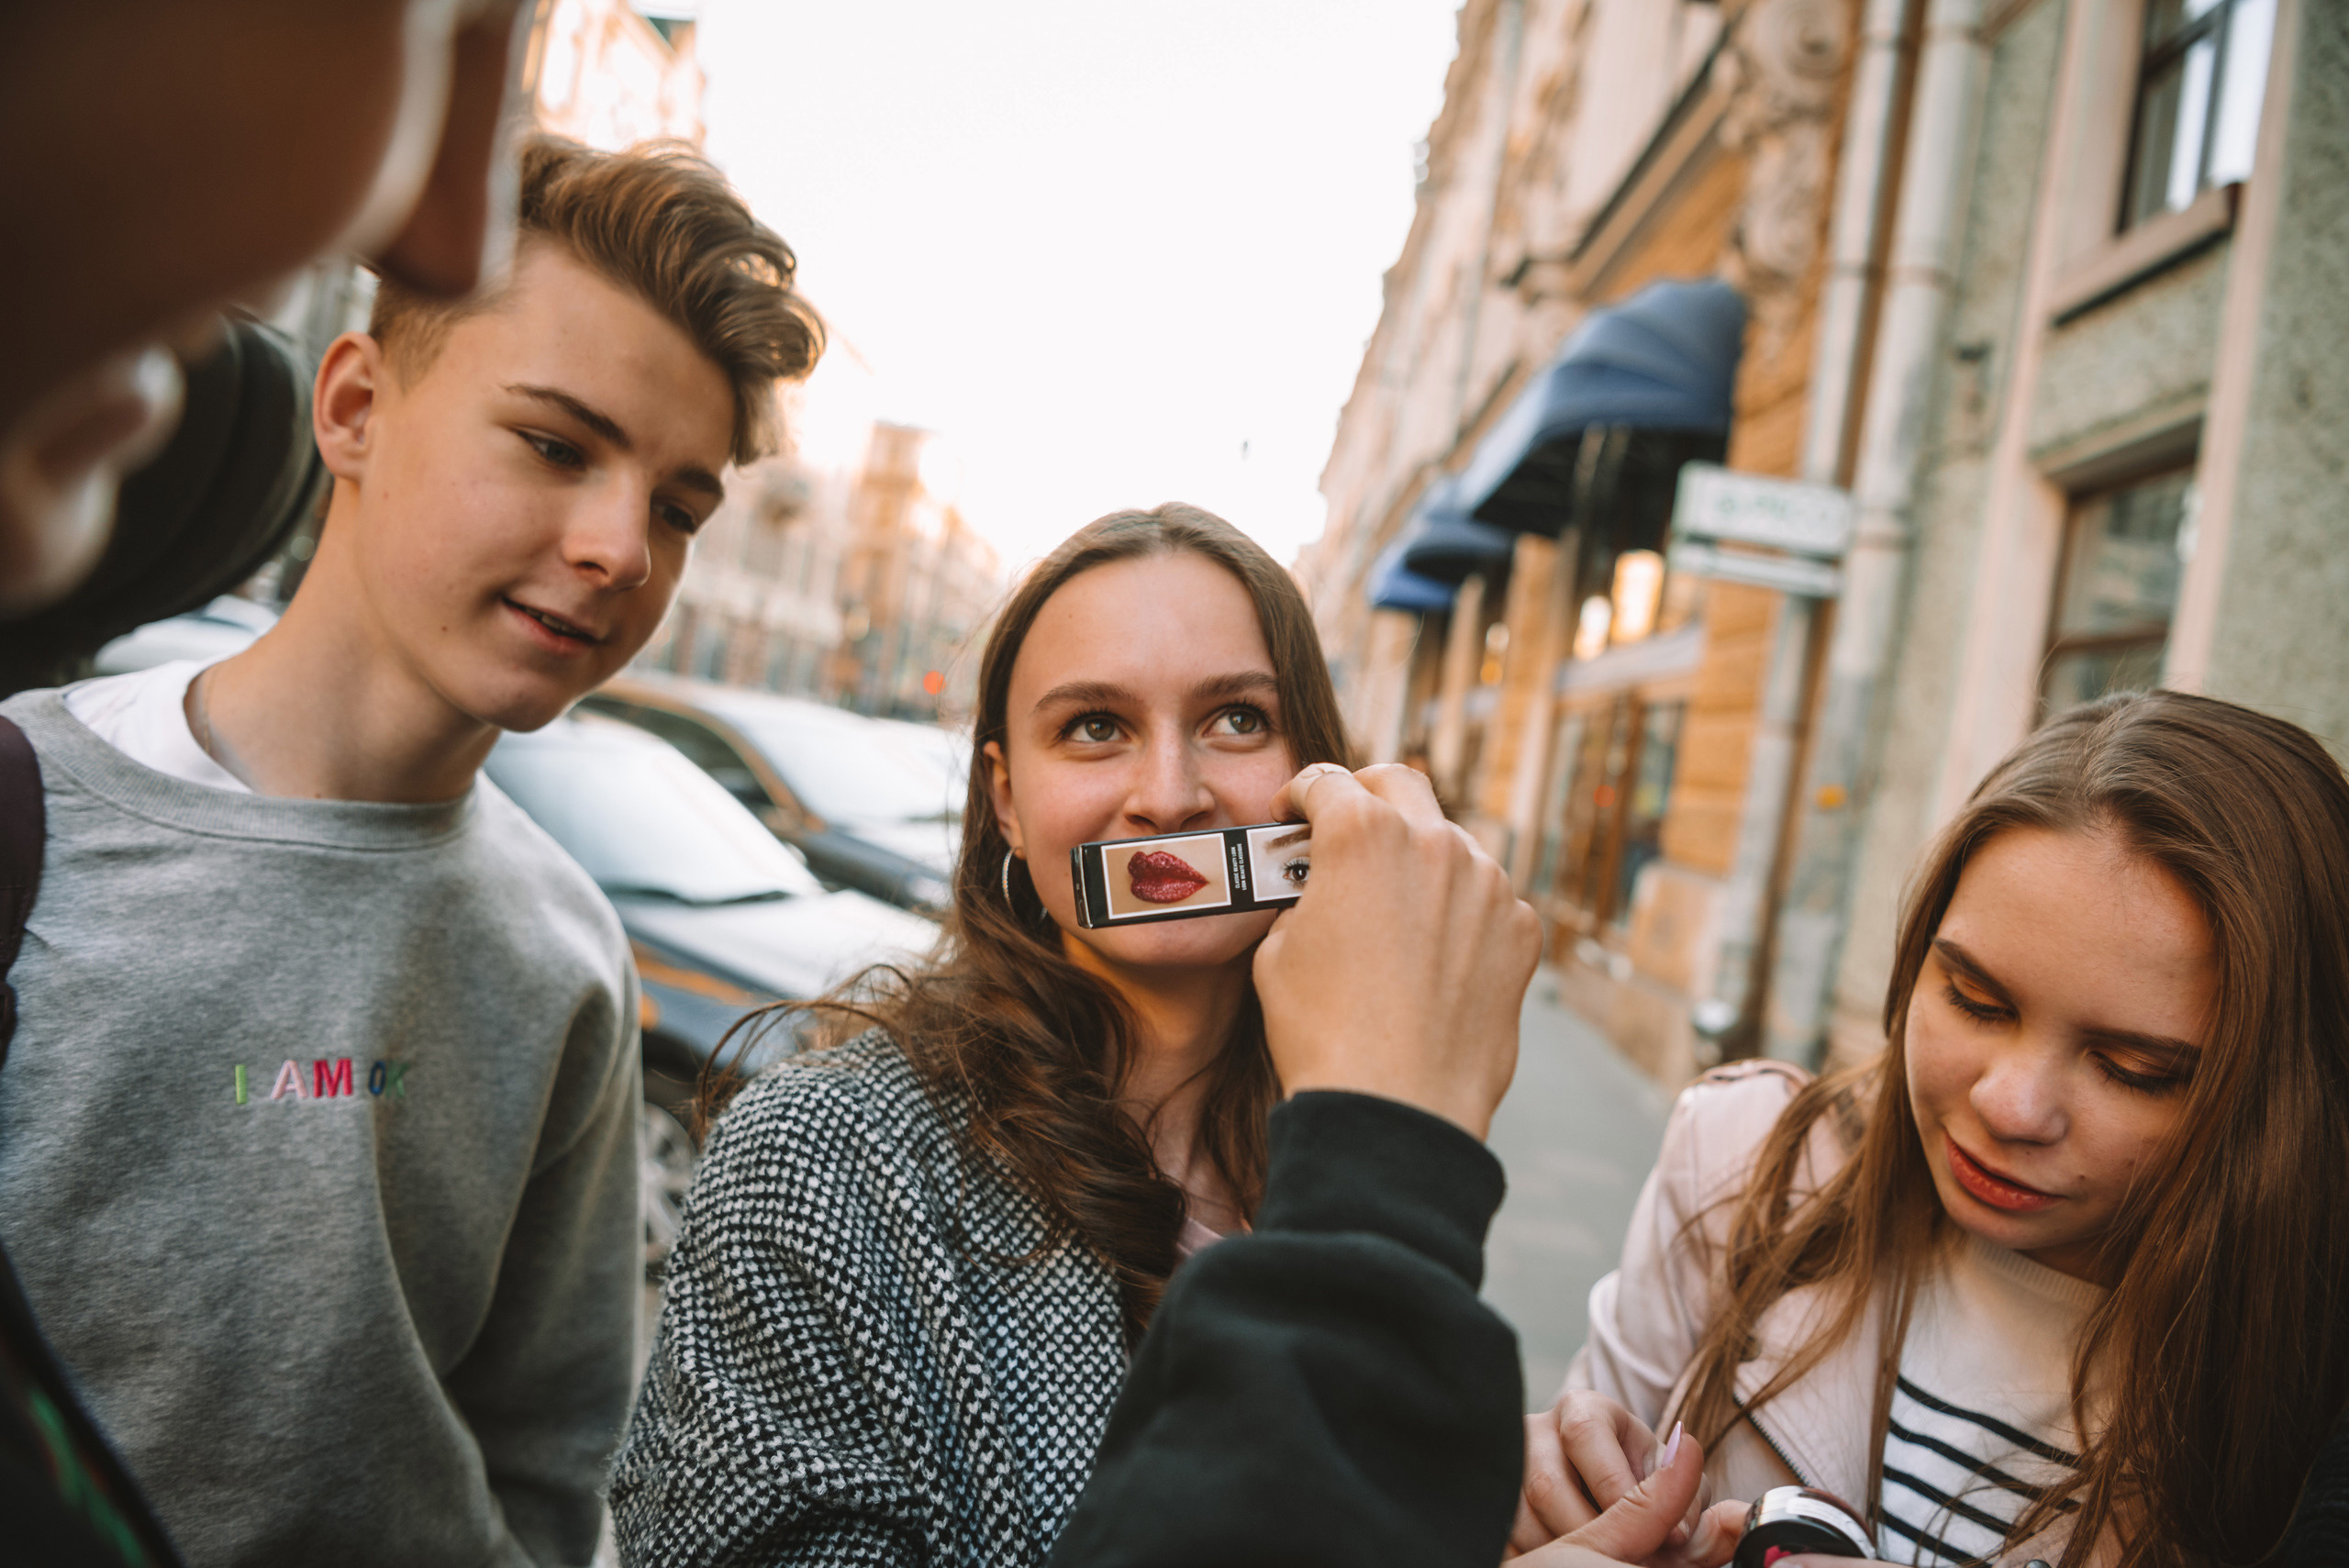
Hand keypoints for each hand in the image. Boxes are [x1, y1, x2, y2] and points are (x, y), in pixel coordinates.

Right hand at [1252, 762, 1541, 1139]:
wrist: (1396, 1107)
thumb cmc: (1324, 1033)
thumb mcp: (1278, 949)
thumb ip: (1303, 896)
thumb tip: (1318, 889)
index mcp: (1362, 834)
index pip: (1326, 781)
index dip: (1299, 794)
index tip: (1294, 812)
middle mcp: (1434, 843)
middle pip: (1400, 783)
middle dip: (1366, 795)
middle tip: (1345, 825)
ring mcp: (1487, 885)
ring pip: (1450, 843)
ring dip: (1418, 859)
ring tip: (1392, 907)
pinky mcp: (1520, 929)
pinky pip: (1485, 900)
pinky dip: (1459, 912)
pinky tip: (1432, 955)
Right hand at [1505, 1417, 1744, 1566]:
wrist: (1593, 1501)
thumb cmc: (1638, 1494)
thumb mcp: (1673, 1494)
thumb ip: (1700, 1512)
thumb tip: (1735, 1521)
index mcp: (1583, 1410)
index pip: (1585, 1434)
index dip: (1621, 1490)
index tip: (1661, 1536)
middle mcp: (1536, 1431)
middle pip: (1545, 1481)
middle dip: (1593, 1532)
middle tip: (1628, 1558)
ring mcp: (1507, 1468)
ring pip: (1520, 1514)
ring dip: (1566, 1549)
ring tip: (1601, 1560)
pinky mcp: (1492, 1504)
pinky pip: (1505, 1536)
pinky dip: (1540, 1556)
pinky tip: (1570, 1559)